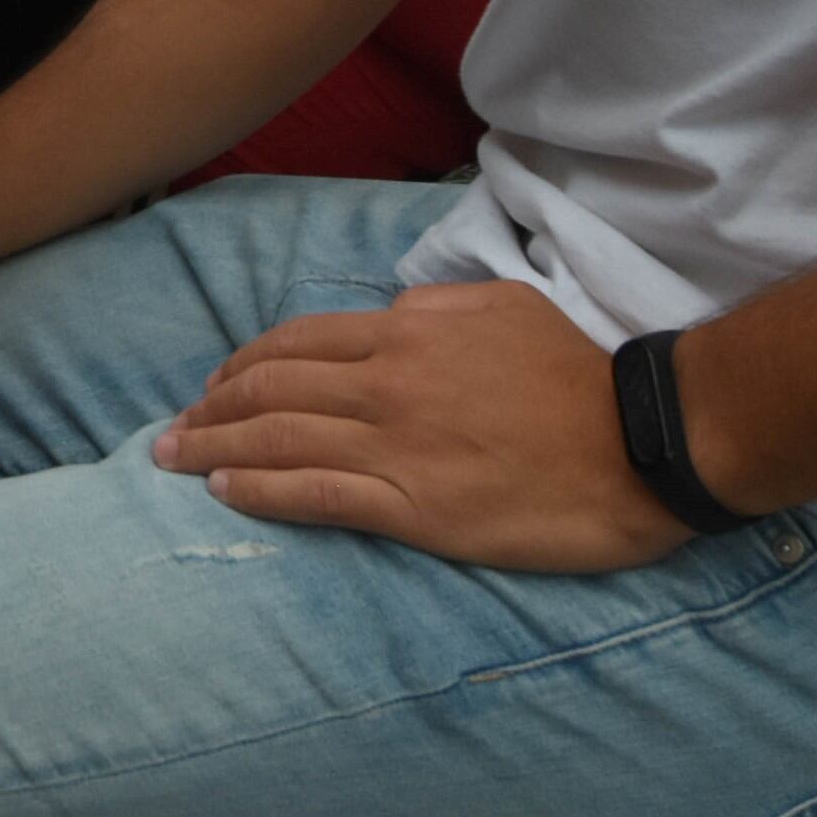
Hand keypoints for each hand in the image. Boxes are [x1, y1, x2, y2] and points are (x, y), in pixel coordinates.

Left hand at [152, 279, 691, 570]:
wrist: (644, 442)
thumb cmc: (580, 375)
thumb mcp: (503, 308)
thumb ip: (434, 308)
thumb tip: (386, 316)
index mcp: (408, 334)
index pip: (297, 343)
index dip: (243, 364)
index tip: (213, 384)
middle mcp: (389, 385)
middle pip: (273, 389)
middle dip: (210, 408)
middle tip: (172, 429)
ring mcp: (400, 447)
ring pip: (282, 439)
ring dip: (215, 447)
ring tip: (173, 460)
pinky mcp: (418, 508)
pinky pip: (318, 495)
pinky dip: (262, 490)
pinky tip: (226, 492)